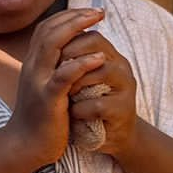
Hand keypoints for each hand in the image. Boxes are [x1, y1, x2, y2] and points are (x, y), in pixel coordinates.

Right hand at [6, 8, 108, 170]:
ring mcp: (38, 81)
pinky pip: (64, 76)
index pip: (46, 28)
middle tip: (99, 11)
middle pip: (50, 30)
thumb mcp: (44, 87)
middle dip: (75, 17)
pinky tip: (99, 58)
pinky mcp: (47, 98)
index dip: (67, 16)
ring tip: (98, 22)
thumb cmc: (41, 117)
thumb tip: (71, 53)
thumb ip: (53, 69)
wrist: (25, 146)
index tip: (89, 12)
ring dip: (76, 29)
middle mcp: (33, 67)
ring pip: (52, 45)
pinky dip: (81, 64)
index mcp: (33, 63)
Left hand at [58, 32, 138, 157]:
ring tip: (65, 94)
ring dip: (76, 84)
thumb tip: (47, 34)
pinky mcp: (124, 111)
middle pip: (97, 47)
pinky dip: (81, 109)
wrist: (107, 137)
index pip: (91, 36)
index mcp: (108, 55)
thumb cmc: (86, 102)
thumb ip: (69, 57)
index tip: (51, 56)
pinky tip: (73, 113)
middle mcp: (121, 66)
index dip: (68, 41)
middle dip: (70, 58)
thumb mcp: (76, 78)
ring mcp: (126, 88)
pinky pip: (99, 105)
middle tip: (55, 73)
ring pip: (100, 72)